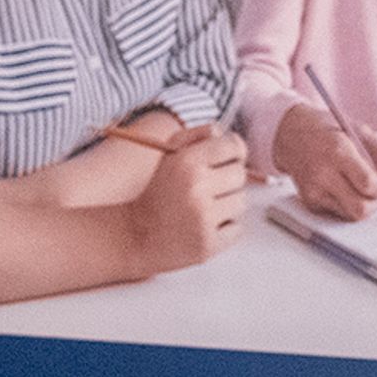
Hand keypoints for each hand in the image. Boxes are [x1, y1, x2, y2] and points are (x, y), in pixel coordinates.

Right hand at [122, 125, 248, 274]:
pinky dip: (224, 228)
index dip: (231, 153)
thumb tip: (223, 132)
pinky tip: (204, 227)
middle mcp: (196, 188)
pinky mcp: (208, 244)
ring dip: (227, 205)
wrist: (135, 236)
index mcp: (186, 162)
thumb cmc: (158, 193)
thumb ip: (196, 136)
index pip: (234, 146)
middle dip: (227, 180)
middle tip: (207, 189)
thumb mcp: (168, 156)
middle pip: (240, 174)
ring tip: (203, 209)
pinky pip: (237, 228)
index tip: (223, 161)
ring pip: (241, 202)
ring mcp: (203, 218)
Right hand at [272, 100, 376, 218]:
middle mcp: (323, 174)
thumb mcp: (360, 130)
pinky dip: (348, 205)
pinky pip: (338, 213)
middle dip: (376, 204)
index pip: (367, 183)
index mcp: (338, 152)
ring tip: (364, 189)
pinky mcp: (308, 202)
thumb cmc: (332, 131)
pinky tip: (346, 189)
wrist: (293, 135)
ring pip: (349, 215)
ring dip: (363, 206)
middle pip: (359, 208)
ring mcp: (313, 191)